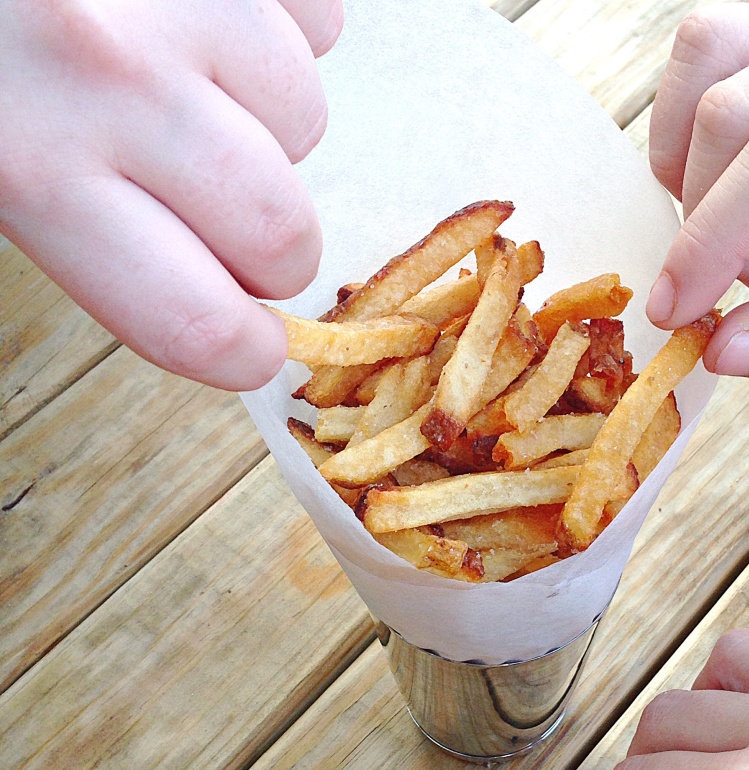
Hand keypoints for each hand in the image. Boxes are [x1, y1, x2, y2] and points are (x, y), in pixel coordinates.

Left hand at [0, 0, 343, 389]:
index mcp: (28, 161)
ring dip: (264, 121)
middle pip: (281, 238)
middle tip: (220, 216)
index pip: (199, 324)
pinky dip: (276, 28)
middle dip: (268, 249)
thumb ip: (67, 229)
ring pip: (305, 121)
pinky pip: (317, 22)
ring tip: (187, 76)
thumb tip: (197, 295)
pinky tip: (203, 12)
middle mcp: (119, 77)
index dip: (243, 353)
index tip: (251, 346)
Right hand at [645, 6, 748, 384]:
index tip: (677, 312)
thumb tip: (719, 350)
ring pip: (714, 54)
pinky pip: (714, 50)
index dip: (715, 238)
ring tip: (747, 235)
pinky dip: (689, 130)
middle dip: (710, 218)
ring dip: (692, 163)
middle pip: (737, 107)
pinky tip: (730, 196)